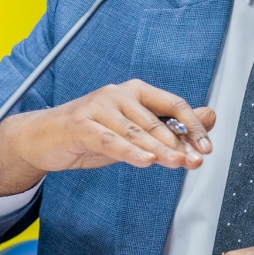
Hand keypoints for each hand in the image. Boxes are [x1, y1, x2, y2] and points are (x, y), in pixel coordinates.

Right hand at [0, 79, 215, 196]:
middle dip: (178, 143)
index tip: (207, 147)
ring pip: (136, 131)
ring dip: (159, 149)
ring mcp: (98, 107)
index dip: (193, 125)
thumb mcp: (134, 131)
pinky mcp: (81, 125)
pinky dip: (129, 151)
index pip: (173, 104)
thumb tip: (210, 116)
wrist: (43, 138)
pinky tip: (146, 160)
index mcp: (136, 91)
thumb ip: (170, 125)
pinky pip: (110, 140)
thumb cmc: (93, 133)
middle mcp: (118, 93)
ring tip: (177, 163)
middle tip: (195, 161)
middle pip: (156, 120)